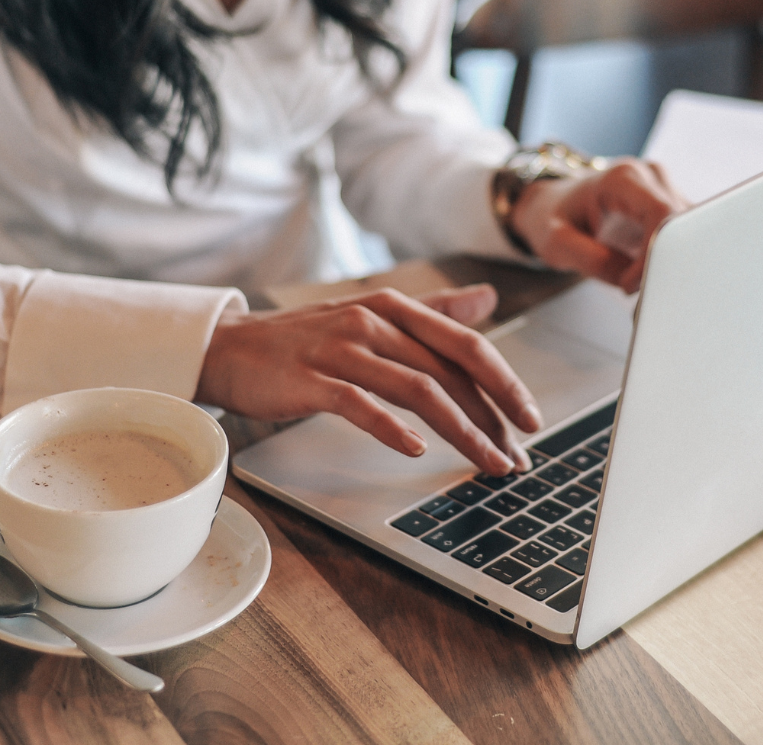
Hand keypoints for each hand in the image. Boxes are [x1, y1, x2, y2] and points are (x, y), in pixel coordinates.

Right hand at [196, 284, 541, 475]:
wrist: (231, 348)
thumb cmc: (306, 338)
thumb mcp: (372, 314)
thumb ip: (431, 310)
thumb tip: (486, 299)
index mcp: (393, 307)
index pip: (464, 343)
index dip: (504, 381)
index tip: (531, 418)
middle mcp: (372, 321)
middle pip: (448, 370)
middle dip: (492, 417)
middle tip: (517, 457)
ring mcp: (341, 349)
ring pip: (417, 389)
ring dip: (461, 431)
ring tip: (486, 463)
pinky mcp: (311, 380)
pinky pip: (362, 405)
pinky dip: (393, 429)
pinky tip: (417, 450)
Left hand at [509, 159, 687, 292]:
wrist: (550, 204)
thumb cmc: (551, 218)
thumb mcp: (556, 242)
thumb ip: (592, 260)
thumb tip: (631, 281)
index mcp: (622, 178)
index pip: (661, 213)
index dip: (655, 252)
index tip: (631, 284)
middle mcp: (650, 177)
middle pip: (682, 223)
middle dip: (665, 263)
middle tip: (640, 294)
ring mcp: (663, 190)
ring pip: (689, 232)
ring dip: (670, 264)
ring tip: (641, 286)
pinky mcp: (669, 207)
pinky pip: (683, 236)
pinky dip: (670, 260)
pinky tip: (649, 277)